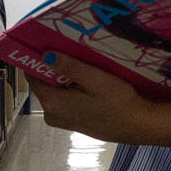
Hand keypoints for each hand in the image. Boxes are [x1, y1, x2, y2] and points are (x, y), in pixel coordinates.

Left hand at [25, 57, 160, 145]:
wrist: (138, 126)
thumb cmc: (119, 102)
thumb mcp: (95, 79)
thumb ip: (69, 67)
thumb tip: (45, 55)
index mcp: (52, 103)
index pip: (32, 76)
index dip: (37, 59)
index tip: (48, 43)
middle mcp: (51, 114)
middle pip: (44, 83)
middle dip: (54, 67)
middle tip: (72, 52)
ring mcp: (61, 120)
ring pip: (55, 91)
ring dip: (65, 78)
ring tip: (83, 66)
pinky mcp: (72, 122)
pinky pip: (65, 100)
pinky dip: (72, 89)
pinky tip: (88, 83)